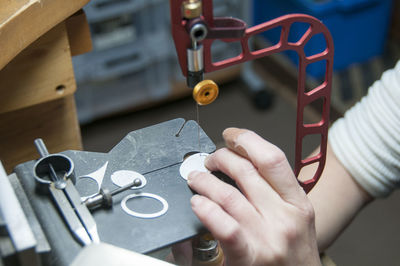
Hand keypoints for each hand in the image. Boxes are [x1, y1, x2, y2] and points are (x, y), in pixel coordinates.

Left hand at [187, 128, 320, 265]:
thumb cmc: (293, 258)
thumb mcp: (296, 221)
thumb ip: (274, 195)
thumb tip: (242, 169)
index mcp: (298, 203)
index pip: (271, 158)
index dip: (246, 139)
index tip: (230, 135)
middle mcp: (286, 217)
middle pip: (246, 170)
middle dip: (220, 158)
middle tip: (209, 161)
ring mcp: (268, 237)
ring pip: (229, 194)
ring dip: (205, 181)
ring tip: (196, 179)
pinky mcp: (250, 257)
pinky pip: (224, 226)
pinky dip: (206, 209)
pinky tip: (197, 204)